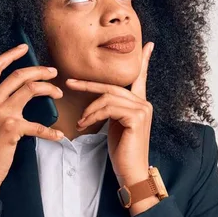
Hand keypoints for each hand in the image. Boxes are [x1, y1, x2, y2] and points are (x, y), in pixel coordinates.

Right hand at [0, 43, 64, 213]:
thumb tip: (18, 90)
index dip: (10, 54)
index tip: (24, 47)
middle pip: (18, 75)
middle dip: (39, 70)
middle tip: (53, 72)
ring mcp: (0, 114)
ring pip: (30, 89)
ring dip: (49, 89)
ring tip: (58, 93)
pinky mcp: (11, 129)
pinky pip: (39, 126)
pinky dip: (51, 131)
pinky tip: (59, 135)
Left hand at [66, 42, 154, 186]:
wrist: (132, 172)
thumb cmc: (122, 152)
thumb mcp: (116, 126)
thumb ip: (113, 110)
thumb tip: (98, 103)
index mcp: (141, 104)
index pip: (141, 78)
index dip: (144, 61)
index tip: (148, 45)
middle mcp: (144, 103)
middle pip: (112, 87)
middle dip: (88, 85)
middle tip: (69, 83)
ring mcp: (142, 110)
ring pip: (108, 97)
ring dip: (89, 109)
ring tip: (80, 122)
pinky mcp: (136, 118)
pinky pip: (108, 108)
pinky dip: (93, 115)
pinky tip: (85, 125)